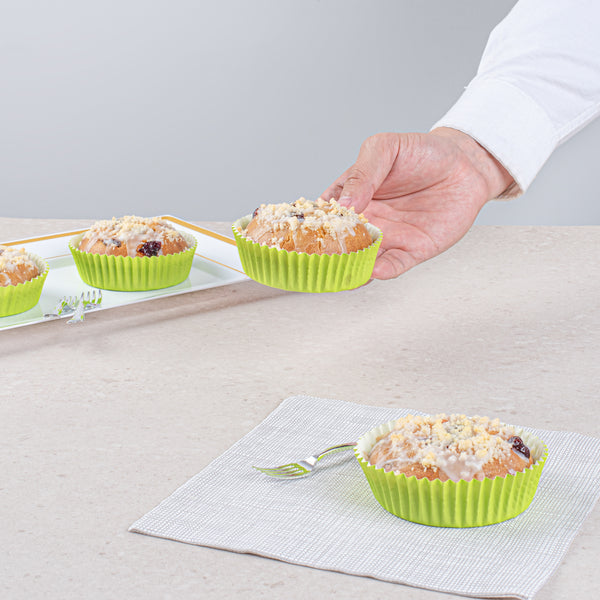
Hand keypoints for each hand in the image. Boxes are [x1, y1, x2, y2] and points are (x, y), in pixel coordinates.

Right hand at [322, 128, 513, 278]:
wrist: (465, 163)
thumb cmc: (422, 152)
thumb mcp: (384, 149)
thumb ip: (362, 173)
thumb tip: (344, 202)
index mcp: (352, 197)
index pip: (324, 215)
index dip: (310, 225)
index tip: (296, 233)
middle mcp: (366, 222)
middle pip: (339, 245)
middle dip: (326, 255)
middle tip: (315, 260)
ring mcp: (388, 238)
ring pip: (362, 261)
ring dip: (350, 269)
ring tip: (340, 271)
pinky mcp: (412, 251)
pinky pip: (393, 265)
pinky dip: (382, 270)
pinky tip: (374, 270)